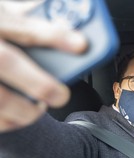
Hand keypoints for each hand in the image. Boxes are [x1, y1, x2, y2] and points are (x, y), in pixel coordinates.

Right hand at [0, 4, 87, 131]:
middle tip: (61, 96)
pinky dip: (8, 122)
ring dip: (24, 111)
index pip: (24, 28)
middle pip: (5, 62)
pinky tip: (18, 118)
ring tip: (39, 108)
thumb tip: (60, 18)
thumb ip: (23, 15)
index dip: (55, 36)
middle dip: (41, 84)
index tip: (82, 45)